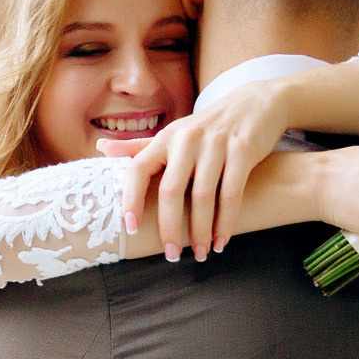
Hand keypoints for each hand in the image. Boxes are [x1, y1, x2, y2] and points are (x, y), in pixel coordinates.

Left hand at [98, 77, 298, 260]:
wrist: (256, 103)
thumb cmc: (207, 127)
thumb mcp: (173, 133)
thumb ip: (139, 146)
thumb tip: (101, 149)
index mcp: (165, 138)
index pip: (138, 168)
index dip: (131, 199)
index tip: (131, 227)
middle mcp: (187, 139)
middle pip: (171, 190)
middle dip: (170, 227)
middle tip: (171, 255)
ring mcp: (215, 143)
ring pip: (203, 196)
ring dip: (200, 231)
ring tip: (200, 254)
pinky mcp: (242, 150)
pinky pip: (231, 193)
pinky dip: (226, 222)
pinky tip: (221, 241)